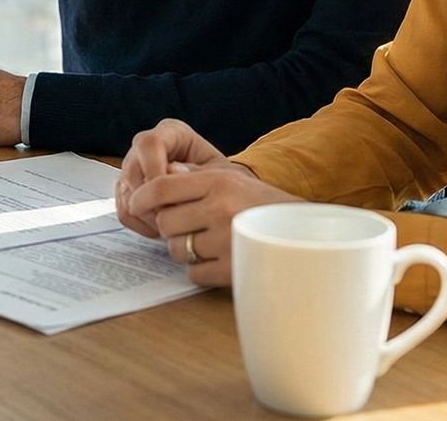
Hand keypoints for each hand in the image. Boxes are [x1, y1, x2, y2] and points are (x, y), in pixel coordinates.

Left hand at [114, 122, 303, 286]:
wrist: (310, 235)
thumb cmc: (264, 204)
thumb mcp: (233, 178)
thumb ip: (196, 175)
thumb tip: (164, 171)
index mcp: (219, 182)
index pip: (161, 188)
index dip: (141, 197)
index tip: (136, 204)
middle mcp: (221, 208)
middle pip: (164, 222)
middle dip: (169, 227)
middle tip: (183, 226)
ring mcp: (228, 241)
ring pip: (176, 249)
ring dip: (183, 249)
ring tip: (204, 243)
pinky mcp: (234, 272)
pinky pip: (194, 273)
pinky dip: (199, 270)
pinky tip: (216, 260)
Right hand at [115, 119, 231, 236]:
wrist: (221, 200)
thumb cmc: (222, 183)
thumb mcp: (217, 175)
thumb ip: (194, 172)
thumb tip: (171, 173)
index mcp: (171, 133)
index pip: (149, 144)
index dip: (154, 169)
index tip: (170, 193)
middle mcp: (147, 148)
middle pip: (132, 169)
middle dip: (151, 199)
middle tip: (174, 216)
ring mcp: (135, 169)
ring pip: (126, 192)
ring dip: (148, 214)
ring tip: (173, 225)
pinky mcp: (128, 191)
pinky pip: (123, 210)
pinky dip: (142, 224)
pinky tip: (162, 229)